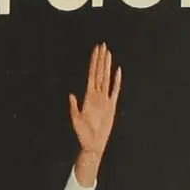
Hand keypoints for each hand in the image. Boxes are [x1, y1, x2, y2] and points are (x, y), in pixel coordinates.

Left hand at [68, 42, 121, 184]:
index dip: (93, 62)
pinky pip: (115, 91)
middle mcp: (97, 95)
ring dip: (108, 66)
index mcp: (88, 96)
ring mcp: (105, 100)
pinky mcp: (112, 106)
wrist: (93, 144)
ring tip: (109, 54)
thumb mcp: (75, 119)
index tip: (95, 51)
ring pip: (107, 79)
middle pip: (100, 73)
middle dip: (101, 59)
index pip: (92, 75)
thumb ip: (74, 106)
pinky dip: (117, 81)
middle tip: (103, 46)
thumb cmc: (82, 134)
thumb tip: (71, 94)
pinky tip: (118, 71)